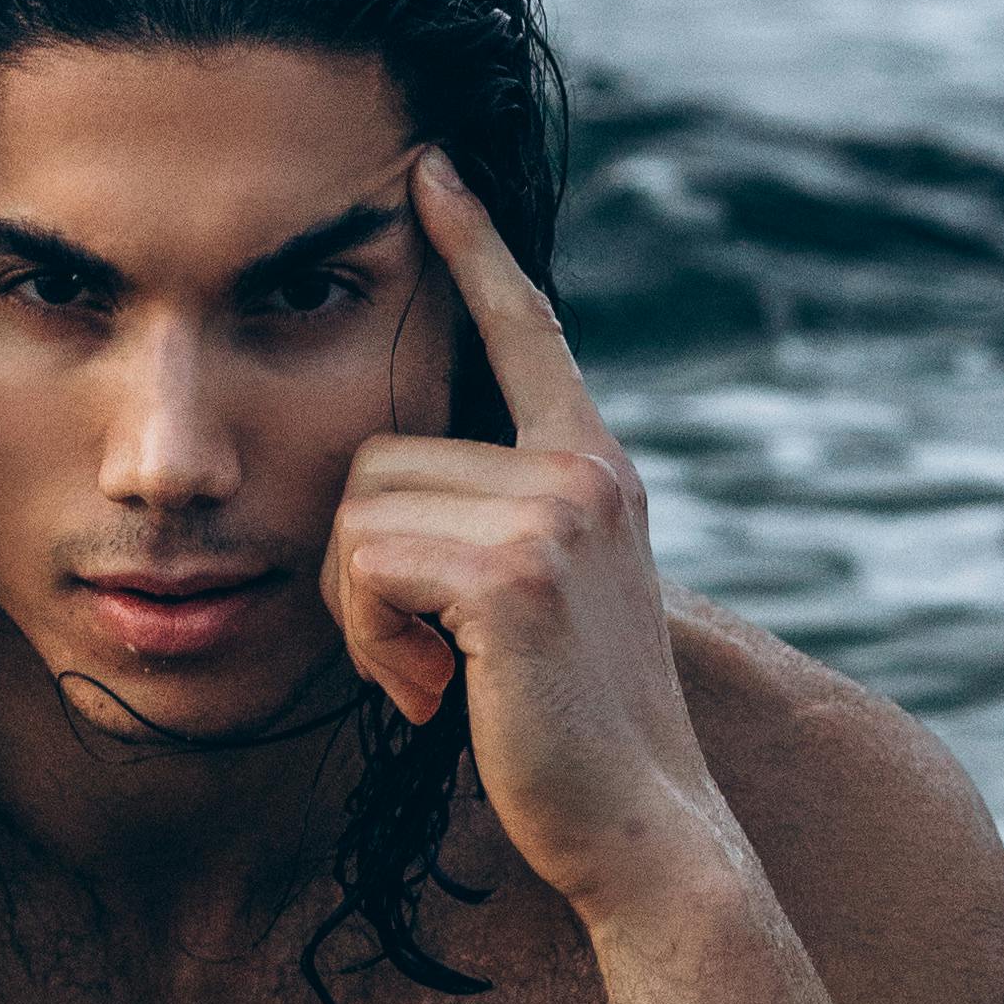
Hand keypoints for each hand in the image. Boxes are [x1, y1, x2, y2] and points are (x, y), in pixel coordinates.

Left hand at [320, 150, 760, 921]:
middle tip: (425, 660)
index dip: (474, 248)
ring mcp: (555, 514)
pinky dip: (370, 640)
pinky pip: (365, 563)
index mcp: (593, 469)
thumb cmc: (568, 738)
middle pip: (379, 455)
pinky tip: (434, 695)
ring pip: (361, 510)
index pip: (526, 331)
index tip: (429, 170)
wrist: (643, 833)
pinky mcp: (513, 573)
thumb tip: (392, 492)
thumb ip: (500, 527)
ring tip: (436, 680)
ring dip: (362, 614)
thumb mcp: (543, 603)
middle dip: (365, 569)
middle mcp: (583, 472)